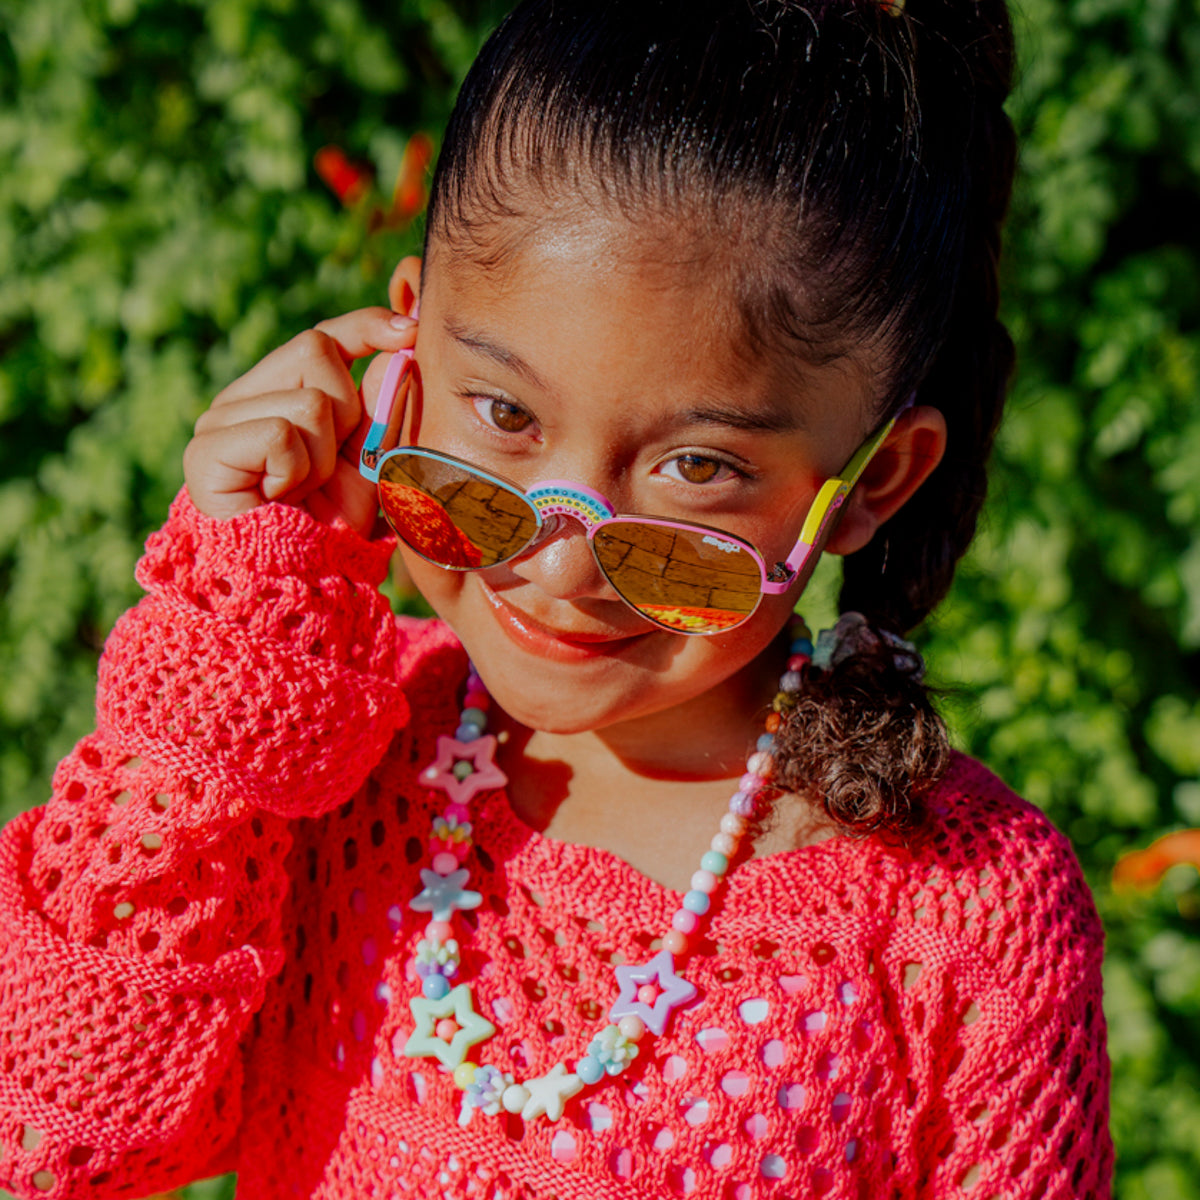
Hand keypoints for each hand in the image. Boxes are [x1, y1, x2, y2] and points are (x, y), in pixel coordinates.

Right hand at [184, 307, 416, 534]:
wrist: (294, 587)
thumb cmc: (332, 531)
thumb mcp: (370, 464)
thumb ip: (383, 409)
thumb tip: (402, 349)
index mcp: (278, 396)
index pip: (322, 338)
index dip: (365, 326)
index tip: (411, 330)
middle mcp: (242, 400)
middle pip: (314, 349)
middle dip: (346, 411)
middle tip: (328, 468)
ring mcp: (218, 422)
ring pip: (307, 398)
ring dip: (323, 456)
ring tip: (303, 493)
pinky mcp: (205, 450)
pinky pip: (280, 433)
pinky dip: (295, 471)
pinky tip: (279, 499)